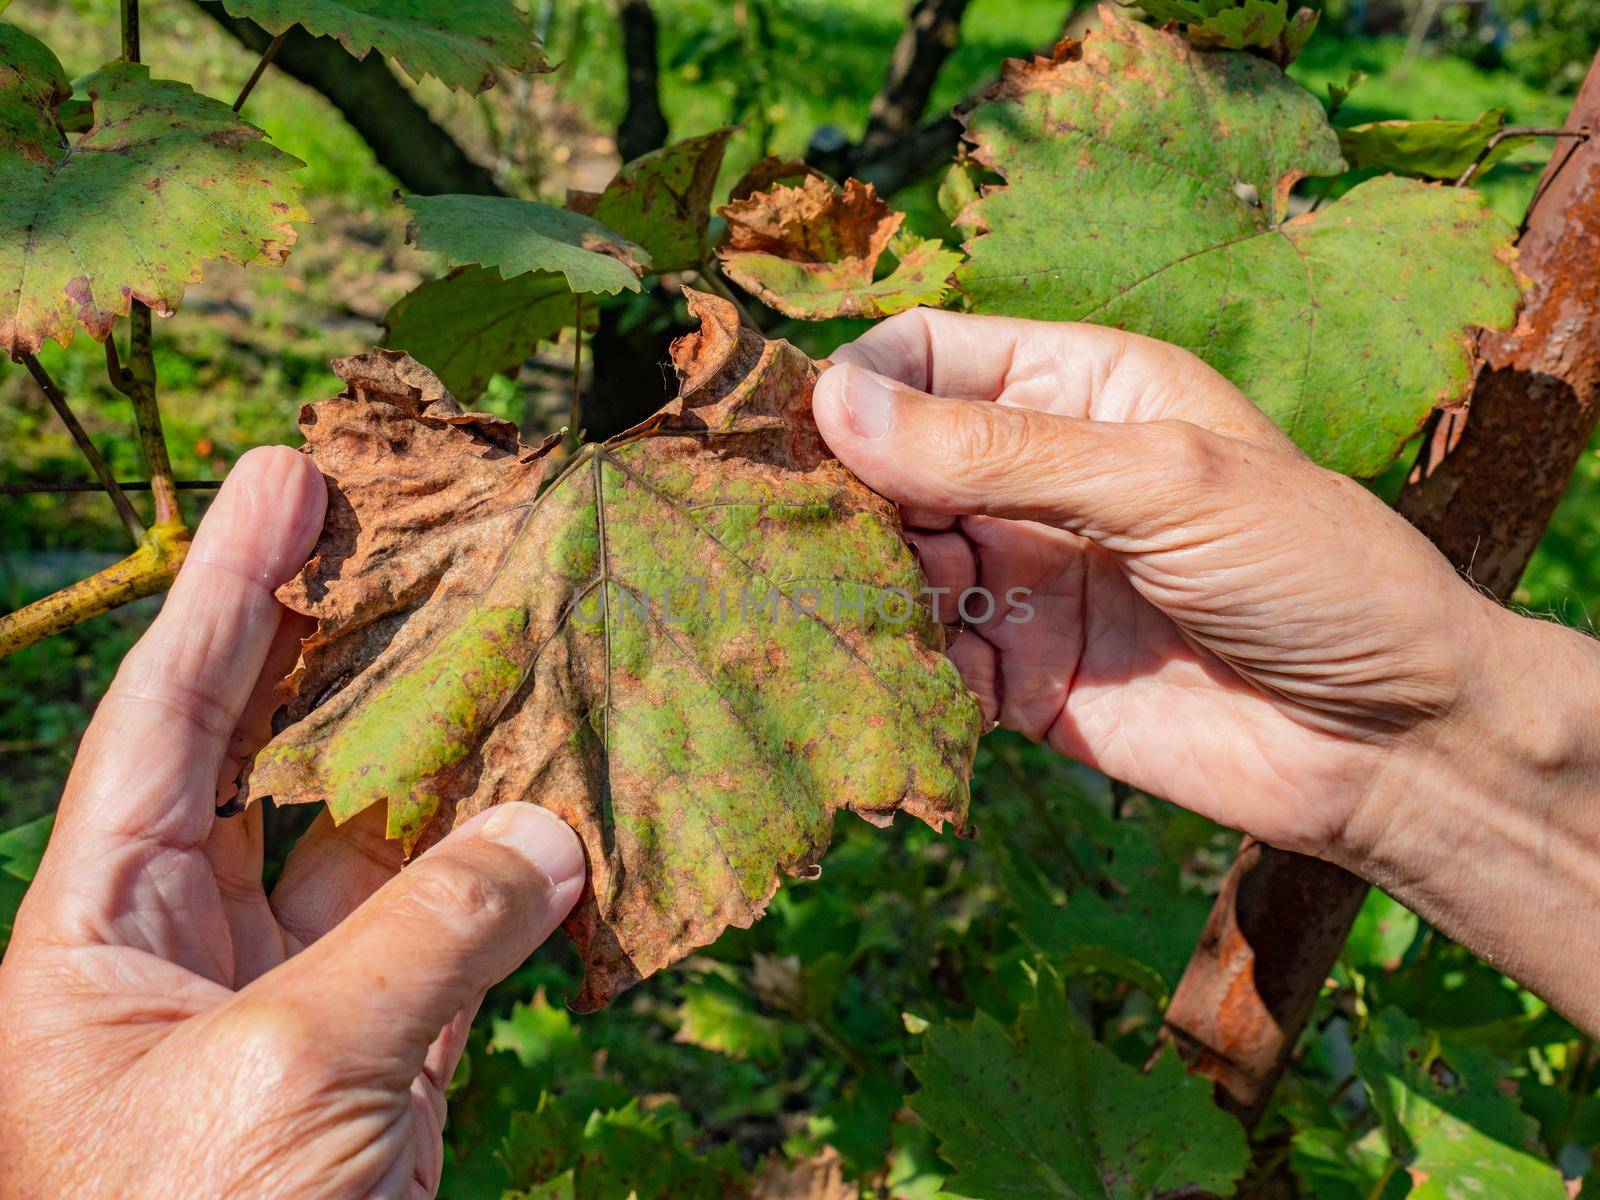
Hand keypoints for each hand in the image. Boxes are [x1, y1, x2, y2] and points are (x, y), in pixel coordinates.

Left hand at [0, 448, 585, 1199]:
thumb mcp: (288, 1074)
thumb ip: (425, 935)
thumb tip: (550, 831)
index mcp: (97, 933)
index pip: (164, 720)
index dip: (224, 591)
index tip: (284, 478)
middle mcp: (188, 946)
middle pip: (274, 753)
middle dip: (339, 640)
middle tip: (404, 516)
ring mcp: (295, 998)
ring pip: (382, 840)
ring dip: (454, 752)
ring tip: (516, 637)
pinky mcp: (385, 1058)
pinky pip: (456, 934)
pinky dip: (517, 875)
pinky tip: (571, 800)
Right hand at [812, 309, 1527, 859]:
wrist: (1389, 740)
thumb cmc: (1311, 571)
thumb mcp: (1161, 482)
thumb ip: (999, 451)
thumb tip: (836, 406)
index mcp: (1080, 391)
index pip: (931, 356)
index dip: (861, 382)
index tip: (799, 426)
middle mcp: (1037, 479)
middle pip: (892, 461)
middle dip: (841, 488)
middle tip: (787, 523)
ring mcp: (1024, 578)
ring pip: (893, 559)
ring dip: (857, 575)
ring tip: (838, 594)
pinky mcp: (1017, 676)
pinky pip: (925, 656)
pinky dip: (891, 657)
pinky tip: (879, 661)